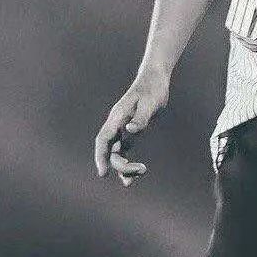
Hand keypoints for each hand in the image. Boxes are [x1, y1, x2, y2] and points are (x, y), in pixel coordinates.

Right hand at [94, 69, 169, 185]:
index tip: (103, 172)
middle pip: (110, 150)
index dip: (100, 156)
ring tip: (137, 176)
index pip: (103, 139)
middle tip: (140, 170)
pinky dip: (128, 161)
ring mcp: (123, 128)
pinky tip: (136, 171)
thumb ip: (141, 117)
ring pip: (117, 152)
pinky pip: (125, 149)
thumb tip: (130, 131)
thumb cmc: (152, 88)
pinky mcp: (131, 130)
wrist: (156, 79)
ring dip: (124, 166)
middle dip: (121, 164)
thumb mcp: (149, 102)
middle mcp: (117, 124)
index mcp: (118, 117)